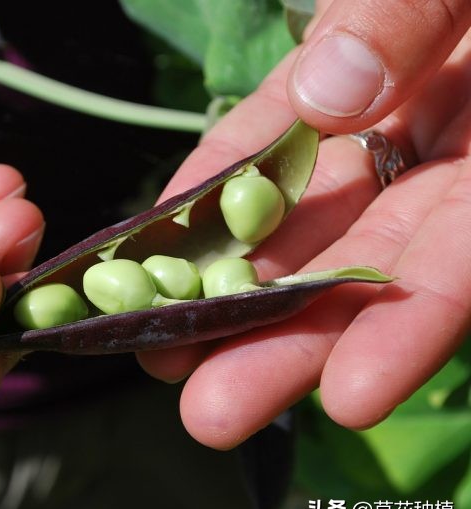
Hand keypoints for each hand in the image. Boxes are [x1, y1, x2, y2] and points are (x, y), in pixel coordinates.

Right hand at [138, 0, 470, 448]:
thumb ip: (387, 6)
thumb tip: (322, 96)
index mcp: (368, 63)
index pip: (258, 142)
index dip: (194, 204)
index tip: (130, 267)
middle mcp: (407, 132)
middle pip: (303, 229)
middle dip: (233, 304)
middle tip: (165, 370)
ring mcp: (468, 184)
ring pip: (372, 273)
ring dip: (302, 346)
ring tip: (224, 410)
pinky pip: (466, 275)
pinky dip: (412, 329)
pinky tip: (358, 385)